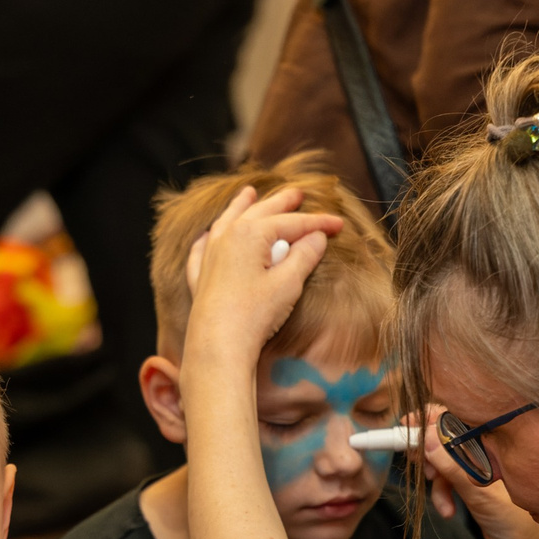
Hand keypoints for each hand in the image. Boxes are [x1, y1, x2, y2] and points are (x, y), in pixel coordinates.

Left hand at [181, 185, 343, 370]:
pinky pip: (203, 247)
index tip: (338, 224)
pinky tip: (209, 234)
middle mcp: (227, 237)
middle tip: (298, 194)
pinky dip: (210, 236)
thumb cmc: (254, 315)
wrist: (218, 346)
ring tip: (249, 193)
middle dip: (282, 203)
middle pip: (260, 212)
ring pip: (227, 221)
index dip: (318, 222)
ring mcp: (210, 256)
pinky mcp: (200, 277)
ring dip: (241, 206)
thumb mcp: (288, 284)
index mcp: (250, 233)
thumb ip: (304, 256)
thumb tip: (317, 238)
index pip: (292, 223)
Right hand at [413, 407, 538, 538]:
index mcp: (492, 441)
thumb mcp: (479, 492)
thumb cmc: (516, 521)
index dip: (428, 419)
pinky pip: (447, 480)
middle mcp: (484, 449)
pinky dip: (442, 494)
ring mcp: (477, 466)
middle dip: (429, 454)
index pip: (456, 417)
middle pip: (445, 438)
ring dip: (436, 482)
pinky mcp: (471, 483)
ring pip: (442, 462)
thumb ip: (453, 465)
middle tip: (421, 468)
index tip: (407, 426)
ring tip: (441, 500)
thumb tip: (427, 437)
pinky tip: (448, 510)